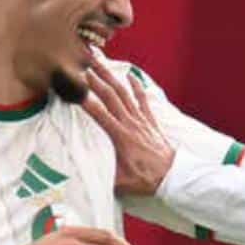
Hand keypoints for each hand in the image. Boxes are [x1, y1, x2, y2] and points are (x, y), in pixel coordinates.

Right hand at [81, 61, 176, 195]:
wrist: (172, 176)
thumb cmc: (146, 179)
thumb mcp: (120, 182)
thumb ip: (102, 175)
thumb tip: (81, 176)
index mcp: (120, 136)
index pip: (99, 113)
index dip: (85, 100)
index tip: (72, 88)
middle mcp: (130, 123)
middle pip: (110, 95)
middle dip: (95, 78)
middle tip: (81, 63)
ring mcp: (141, 120)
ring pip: (124, 93)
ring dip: (111, 76)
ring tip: (99, 62)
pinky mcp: (150, 121)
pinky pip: (143, 100)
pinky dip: (136, 87)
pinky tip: (130, 76)